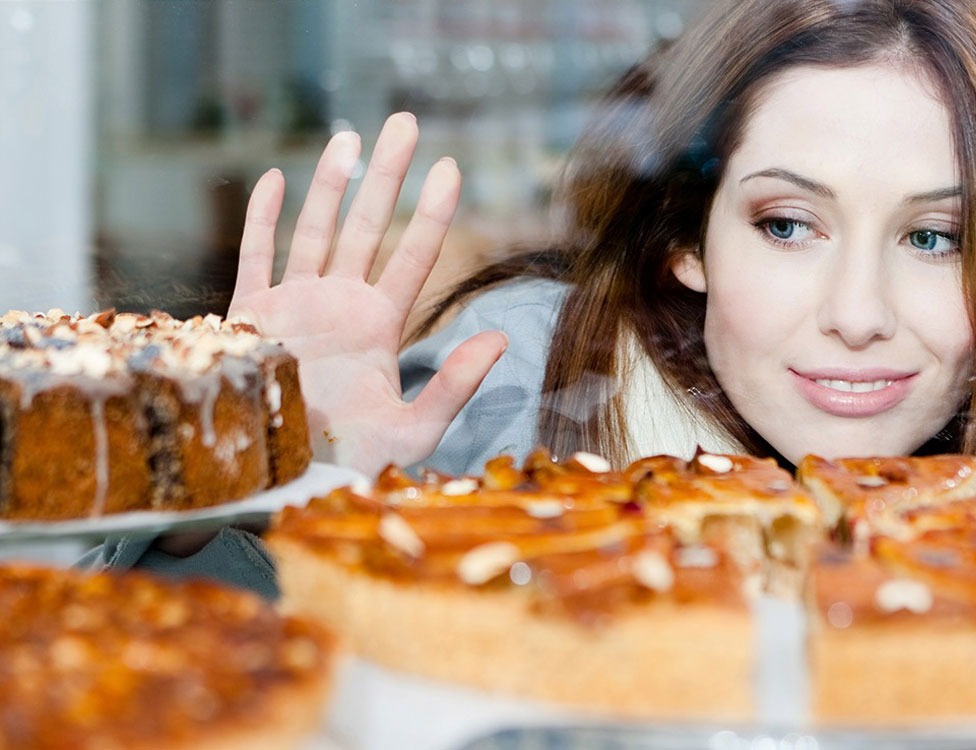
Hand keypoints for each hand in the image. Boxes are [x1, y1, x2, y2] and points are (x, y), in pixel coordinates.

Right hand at [229, 113, 507, 474]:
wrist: (282, 482)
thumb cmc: (350, 462)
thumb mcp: (413, 430)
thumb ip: (455, 385)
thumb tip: (500, 337)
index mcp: (378, 326)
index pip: (413, 258)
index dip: (432, 215)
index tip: (452, 169)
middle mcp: (339, 305)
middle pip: (367, 227)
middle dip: (385, 176)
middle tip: (404, 122)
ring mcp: (294, 305)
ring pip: (315, 231)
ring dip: (330, 184)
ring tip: (348, 138)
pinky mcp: (250, 316)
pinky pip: (255, 257)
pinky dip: (261, 219)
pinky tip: (274, 178)